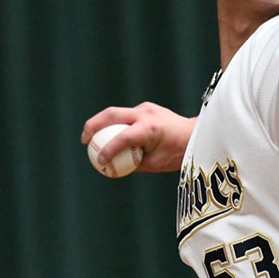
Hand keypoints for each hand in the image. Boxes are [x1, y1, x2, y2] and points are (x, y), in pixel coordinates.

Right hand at [80, 102, 196, 173]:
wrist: (194, 135)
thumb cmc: (177, 153)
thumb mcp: (155, 164)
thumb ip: (133, 165)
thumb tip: (112, 169)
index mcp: (151, 129)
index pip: (123, 137)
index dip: (108, 149)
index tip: (99, 161)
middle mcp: (146, 114)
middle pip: (111, 114)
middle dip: (93, 126)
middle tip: (84, 141)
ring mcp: (146, 108)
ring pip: (116, 112)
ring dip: (100, 123)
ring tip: (89, 137)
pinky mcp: (146, 108)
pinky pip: (125, 115)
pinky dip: (114, 124)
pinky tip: (106, 135)